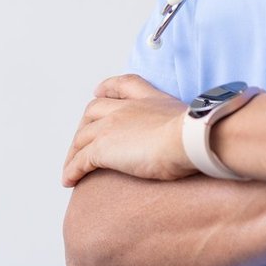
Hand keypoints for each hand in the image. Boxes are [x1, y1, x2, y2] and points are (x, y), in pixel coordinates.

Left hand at [62, 74, 193, 187]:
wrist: (189, 138)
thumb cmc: (196, 134)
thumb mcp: (190, 121)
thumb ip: (183, 126)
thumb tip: (194, 138)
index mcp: (147, 99)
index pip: (122, 85)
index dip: (107, 88)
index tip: (98, 92)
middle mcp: (124, 108)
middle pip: (93, 111)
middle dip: (85, 126)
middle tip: (83, 142)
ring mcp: (110, 127)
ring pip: (82, 137)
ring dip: (74, 152)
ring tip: (71, 167)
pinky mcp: (103, 148)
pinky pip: (80, 160)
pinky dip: (72, 170)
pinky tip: (68, 180)